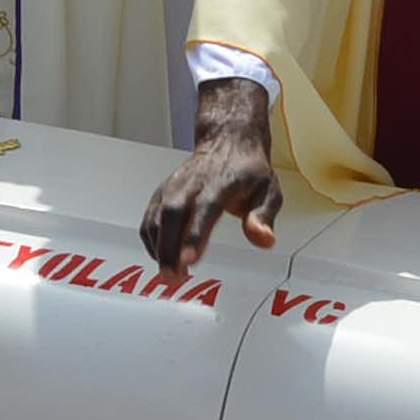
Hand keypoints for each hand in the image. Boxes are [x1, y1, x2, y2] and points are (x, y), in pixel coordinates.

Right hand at [141, 77, 280, 275]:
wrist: (228, 141)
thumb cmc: (249, 171)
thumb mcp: (269, 191)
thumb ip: (264, 216)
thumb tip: (264, 240)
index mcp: (220, 183)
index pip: (205, 209)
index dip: (195, 236)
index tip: (190, 260)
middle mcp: (191, 183)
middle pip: (172, 214)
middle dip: (169, 248)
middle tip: (173, 277)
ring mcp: (173, 187)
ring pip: (157, 217)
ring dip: (159, 249)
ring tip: (170, 275)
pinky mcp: (163, 193)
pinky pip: (150, 219)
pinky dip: (151, 241)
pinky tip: (162, 258)